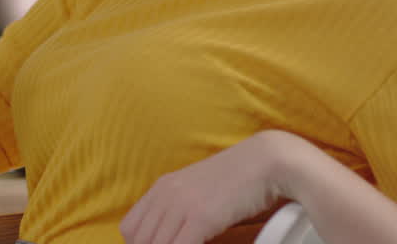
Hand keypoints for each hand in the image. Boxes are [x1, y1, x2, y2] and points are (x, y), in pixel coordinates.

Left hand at [120, 131, 294, 243]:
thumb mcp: (198, 191)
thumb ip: (179, 209)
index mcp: (162, 187)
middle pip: (139, 241)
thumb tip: (170, 234)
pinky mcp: (201, 217)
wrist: (266, 161)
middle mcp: (166, 194)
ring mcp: (182, 204)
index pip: (130, 228)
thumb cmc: (238, 179)